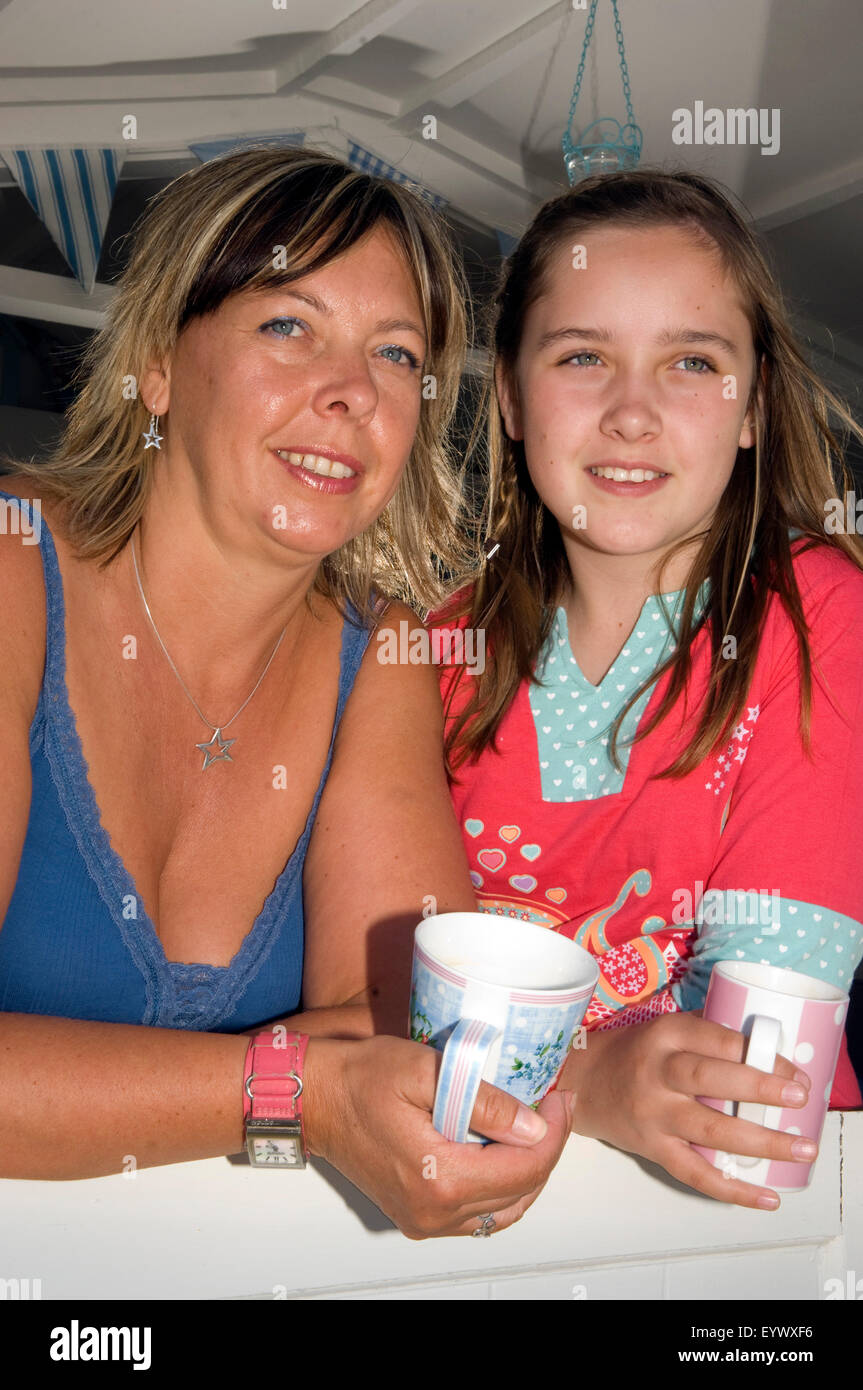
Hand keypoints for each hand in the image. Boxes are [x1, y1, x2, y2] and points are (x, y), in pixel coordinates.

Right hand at [303, 1035, 574, 1238]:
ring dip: (528, 1172)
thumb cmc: (360, 1078)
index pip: (524, 1168)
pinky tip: (505, 1154)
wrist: (315, 1099)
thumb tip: (533, 1126)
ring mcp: (425, 1219)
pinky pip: (477, 1215)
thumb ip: (484, 1102)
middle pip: (520, 1192)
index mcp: (438, 1178)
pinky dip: (501, 1188)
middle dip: (548, 1149)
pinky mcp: (418, 1215)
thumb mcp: (425, 1071)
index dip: (555, 1132)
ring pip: (503, 1210)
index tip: (562, 1097)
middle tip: (557, 1107)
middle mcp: (434, 1211)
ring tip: (538, 1129)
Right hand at [560, 1010, 814, 1208]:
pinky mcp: (652, 1148)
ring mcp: (654, 1114)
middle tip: (800, 1098)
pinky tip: (765, 1197)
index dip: (759, 1055)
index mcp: (665, 1034)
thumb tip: (768, 1049)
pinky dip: (732, 1189)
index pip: (718, 1040)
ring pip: (711, 1129)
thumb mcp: (665, 1029)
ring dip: (761, 1141)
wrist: (582, 1083)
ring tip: (800, 1148)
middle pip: (712, 1079)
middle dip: (761, 1088)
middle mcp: (658, 1072)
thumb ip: (708, 1035)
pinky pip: (695, 1173)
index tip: (794, 1071)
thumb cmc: (634, 1053)